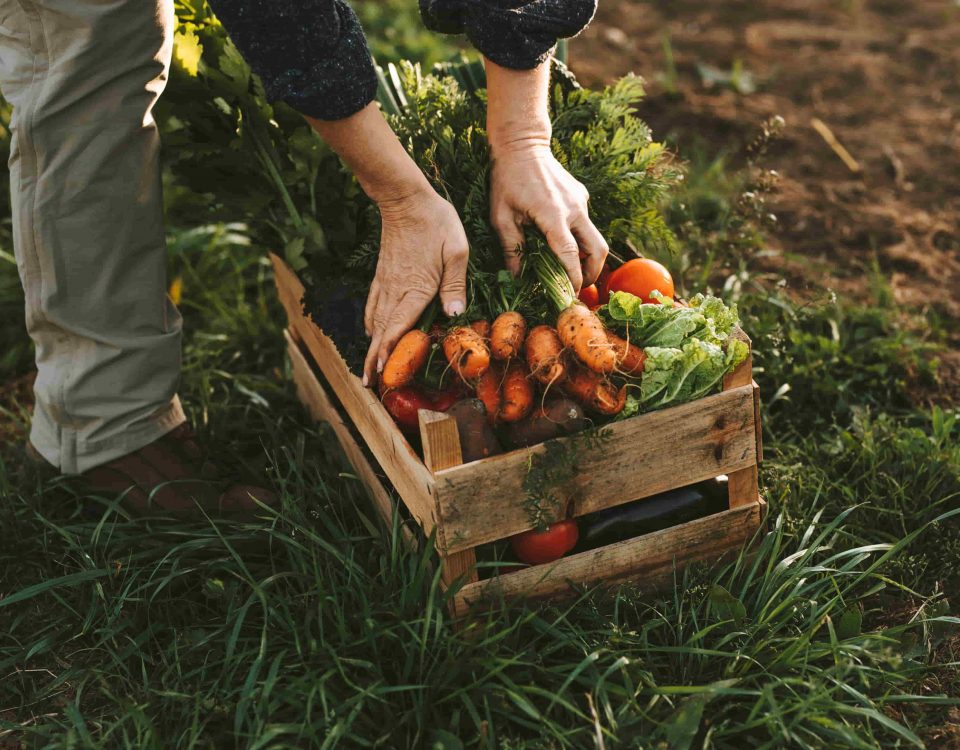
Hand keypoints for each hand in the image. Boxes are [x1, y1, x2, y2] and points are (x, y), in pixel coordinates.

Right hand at [363, 185, 468, 384]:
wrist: (405, 197)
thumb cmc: (436, 221)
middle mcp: (396, 290)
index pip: (398, 326)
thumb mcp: (456, 250)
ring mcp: (386, 282)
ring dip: (371, 345)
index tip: (380, 372)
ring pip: (375, 320)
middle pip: (381, 331)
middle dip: (374, 359)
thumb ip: (455, 283)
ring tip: (369, 367)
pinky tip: (372, 332)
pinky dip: (371, 323)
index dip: (389, 351)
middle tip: (369, 383)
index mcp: (415, 288)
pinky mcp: (383, 275)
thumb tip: (454, 314)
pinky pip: (374, 305)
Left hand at [484, 58, 607, 291]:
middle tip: (578, 287)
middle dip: (592, 272)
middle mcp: (574, 209)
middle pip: (598, 249)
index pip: (570, 254)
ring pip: (595, 237)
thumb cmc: (506, 180)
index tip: (570, 294)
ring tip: (573, 271)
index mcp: (553, 215)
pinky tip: (561, 241)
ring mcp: (580, 201)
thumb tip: (517, 277)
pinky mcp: (581, 195)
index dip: (573, 278)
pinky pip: (585, 223)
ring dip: (587, 257)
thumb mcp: (500, 216)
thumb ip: (511, 248)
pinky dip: (579, 238)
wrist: (522, 144)